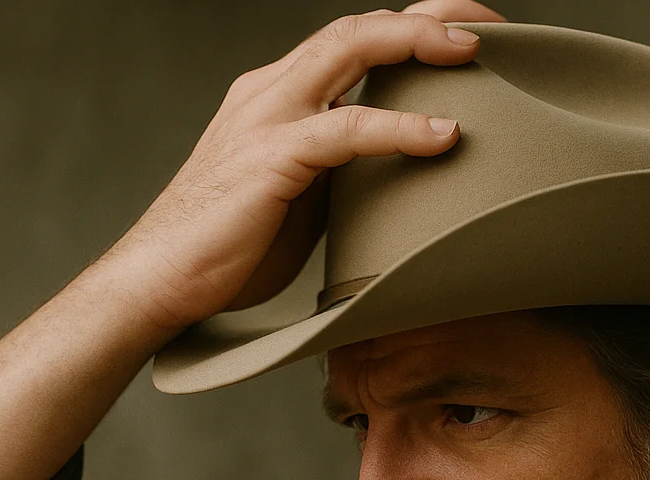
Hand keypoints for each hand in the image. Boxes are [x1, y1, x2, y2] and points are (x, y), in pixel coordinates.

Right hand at [99, 1, 507, 334]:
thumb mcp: (300, 196)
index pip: (353, 40)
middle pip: (359, 26)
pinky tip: (443, 137)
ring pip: (351, 47)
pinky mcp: (271, 158)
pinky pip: (346, 128)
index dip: (413, 29)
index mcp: (278, 96)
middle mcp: (272, 91)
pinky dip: (401, 128)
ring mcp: (267, 117)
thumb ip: (340, 171)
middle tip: (491, 27)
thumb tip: (399, 178)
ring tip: (474, 54)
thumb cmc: (228, 249)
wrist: (159, 282)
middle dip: (429, 15)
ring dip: (418, 43)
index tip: (470, 38)